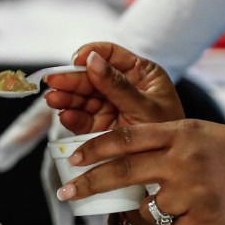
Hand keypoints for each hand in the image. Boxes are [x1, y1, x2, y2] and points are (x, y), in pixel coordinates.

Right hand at [43, 42, 184, 134]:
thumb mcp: (146, 107)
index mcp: (141, 73)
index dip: (92, 54)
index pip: (112, 55)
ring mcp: (112, 107)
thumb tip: (92, 59)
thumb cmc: (169, 132)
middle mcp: (124, 87)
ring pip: (84, 97)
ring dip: (67, 98)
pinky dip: (73, 118)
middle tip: (52, 81)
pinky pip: (84, 119)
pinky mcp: (102, 127)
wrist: (171, 170)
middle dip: (72, 79)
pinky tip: (64, 115)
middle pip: (92, 76)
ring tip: (53, 99)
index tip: (76, 60)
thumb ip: (118, 86)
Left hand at [55, 120, 224, 224]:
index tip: (72, 157)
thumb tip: (121, 157)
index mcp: (178, 133)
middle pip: (121, 172)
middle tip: (65, 192)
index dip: (94, 148)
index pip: (125, 138)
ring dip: (152, 209)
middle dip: (87, 183)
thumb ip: (162, 141)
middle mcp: (181, 160)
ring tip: (179, 201)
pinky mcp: (204, 218)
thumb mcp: (197, 131)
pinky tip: (194, 216)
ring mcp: (192, 190)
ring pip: (148, 208)